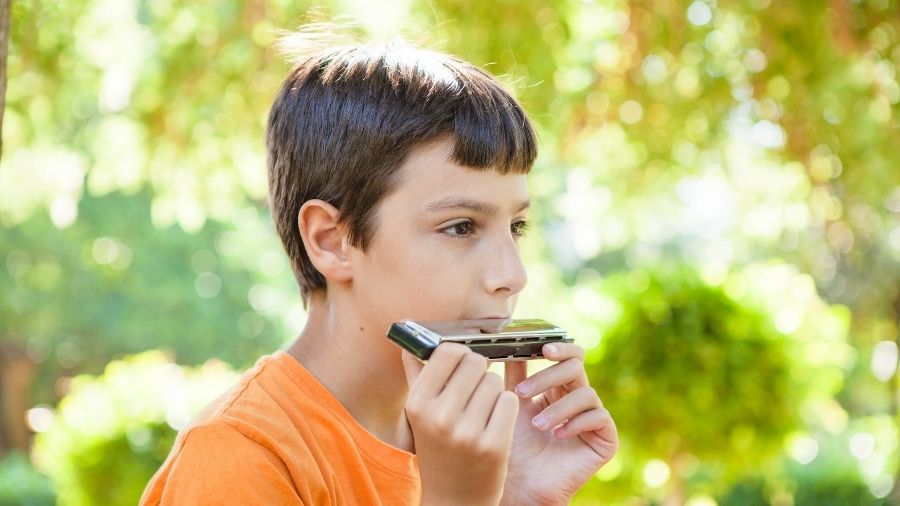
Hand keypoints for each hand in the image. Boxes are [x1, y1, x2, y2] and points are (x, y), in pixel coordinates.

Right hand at [402, 344, 518, 505]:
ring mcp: (467, 433)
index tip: (462, 367)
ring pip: (495, 381)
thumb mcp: (419, 416)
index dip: (460, 355)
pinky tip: (495, 423)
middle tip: (474, 392)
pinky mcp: (493, 445)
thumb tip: (410, 343)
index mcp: (417, 404)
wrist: (454, 501)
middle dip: (480, 373)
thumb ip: (415, 376)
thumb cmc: (438, 450)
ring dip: (494, 392)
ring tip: (482, 412)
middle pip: (476, 363)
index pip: (448, 352)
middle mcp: (439, 416)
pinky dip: (507, 408)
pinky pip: (510, 401)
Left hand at [500, 343, 617, 505]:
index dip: (560, 349)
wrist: (523, 484)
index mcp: (559, 387)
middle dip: (548, 377)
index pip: (569, 356)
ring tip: (537, 426)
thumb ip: (515, 374)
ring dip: (558, 408)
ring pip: (585, 394)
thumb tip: (513, 343)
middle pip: (576, 368)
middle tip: (523, 392)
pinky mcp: (606, 439)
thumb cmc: (516, 446)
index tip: (543, 349)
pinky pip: (599, 417)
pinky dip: (577, 422)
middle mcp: (579, 398)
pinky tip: (558, 435)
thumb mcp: (512, 405)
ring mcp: (595, 417)